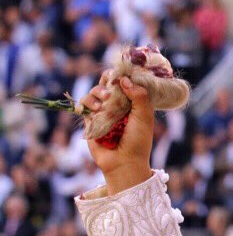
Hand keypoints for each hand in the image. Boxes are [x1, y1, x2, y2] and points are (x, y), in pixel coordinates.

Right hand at [84, 74, 154, 194]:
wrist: (124, 162)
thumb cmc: (138, 141)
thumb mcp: (144, 117)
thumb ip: (139, 96)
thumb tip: (124, 79)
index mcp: (133, 103)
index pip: (126, 82)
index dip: (122, 75)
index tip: (120, 73)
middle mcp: (118, 105)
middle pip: (107, 83)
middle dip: (107, 81)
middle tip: (110, 88)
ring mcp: (103, 112)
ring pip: (94, 92)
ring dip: (97, 93)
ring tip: (103, 105)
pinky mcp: (90, 120)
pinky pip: (83, 105)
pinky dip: (87, 103)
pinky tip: (95, 110)